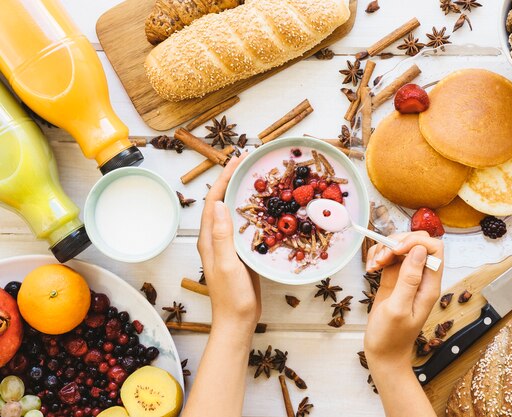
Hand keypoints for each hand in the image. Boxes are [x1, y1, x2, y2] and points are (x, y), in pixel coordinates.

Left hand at [197, 152, 260, 334]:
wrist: (237, 321)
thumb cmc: (232, 298)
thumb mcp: (228, 266)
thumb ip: (223, 237)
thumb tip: (220, 205)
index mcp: (209, 239)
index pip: (214, 201)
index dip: (224, 178)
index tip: (237, 160)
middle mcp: (216, 239)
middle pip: (222, 202)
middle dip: (232, 180)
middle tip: (249, 162)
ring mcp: (228, 246)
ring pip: (234, 212)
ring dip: (242, 193)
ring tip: (257, 178)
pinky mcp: (240, 253)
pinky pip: (244, 225)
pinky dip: (253, 212)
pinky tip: (266, 209)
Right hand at [364, 232, 443, 368]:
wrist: (383, 354)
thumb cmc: (391, 337)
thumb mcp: (398, 309)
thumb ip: (409, 279)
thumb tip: (418, 250)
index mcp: (429, 285)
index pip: (433, 249)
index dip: (415, 242)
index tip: (395, 252)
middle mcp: (421, 278)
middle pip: (416, 243)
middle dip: (396, 243)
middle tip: (380, 259)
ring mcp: (407, 277)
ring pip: (400, 247)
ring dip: (384, 249)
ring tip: (372, 266)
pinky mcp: (394, 278)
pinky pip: (389, 257)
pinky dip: (378, 256)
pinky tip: (370, 269)